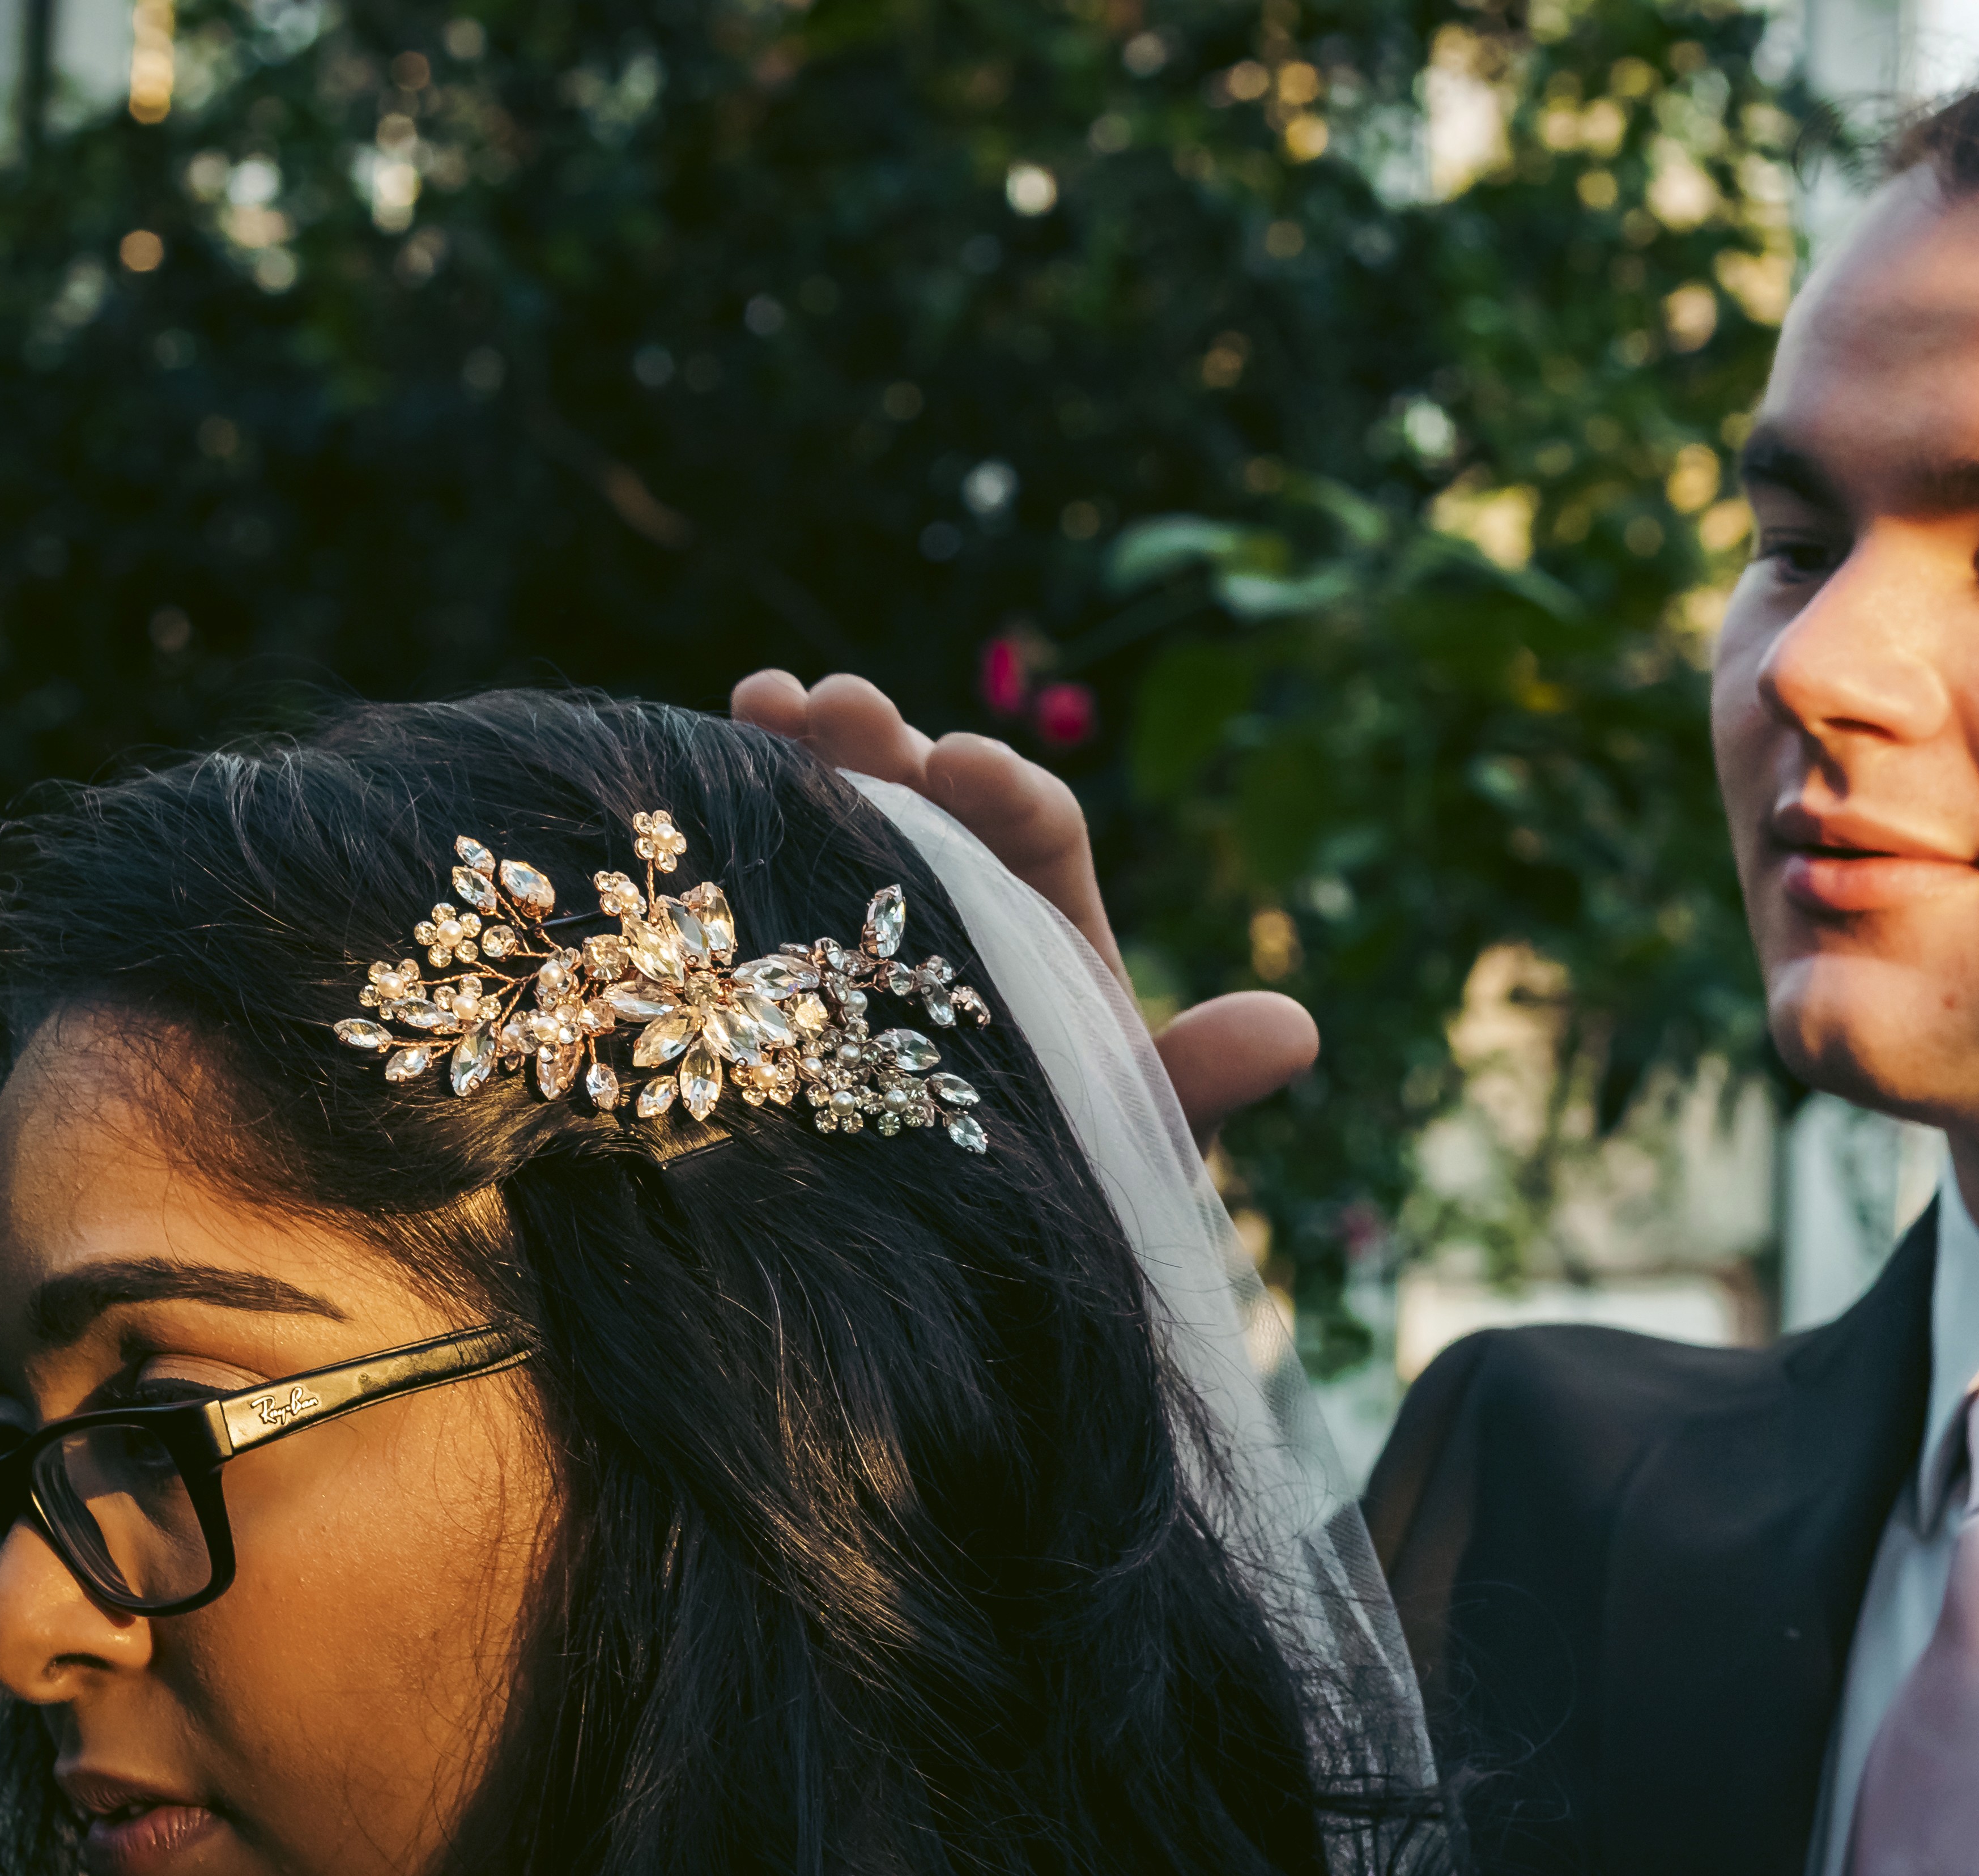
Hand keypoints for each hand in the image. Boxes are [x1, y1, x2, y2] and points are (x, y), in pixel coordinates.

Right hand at [730, 670, 1318, 1149]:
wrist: (971, 1276)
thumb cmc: (1071, 1189)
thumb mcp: (1136, 1139)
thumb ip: (1201, 1081)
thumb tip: (1297, 1029)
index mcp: (1052, 933)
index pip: (1039, 831)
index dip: (1003, 790)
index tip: (957, 759)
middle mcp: (964, 913)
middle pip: (928, 803)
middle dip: (884, 743)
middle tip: (833, 705)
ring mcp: (867, 938)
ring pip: (839, 825)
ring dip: (799, 756)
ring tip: (757, 702)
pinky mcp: (790, 978)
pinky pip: (766, 888)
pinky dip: (734, 829)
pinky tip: (682, 786)